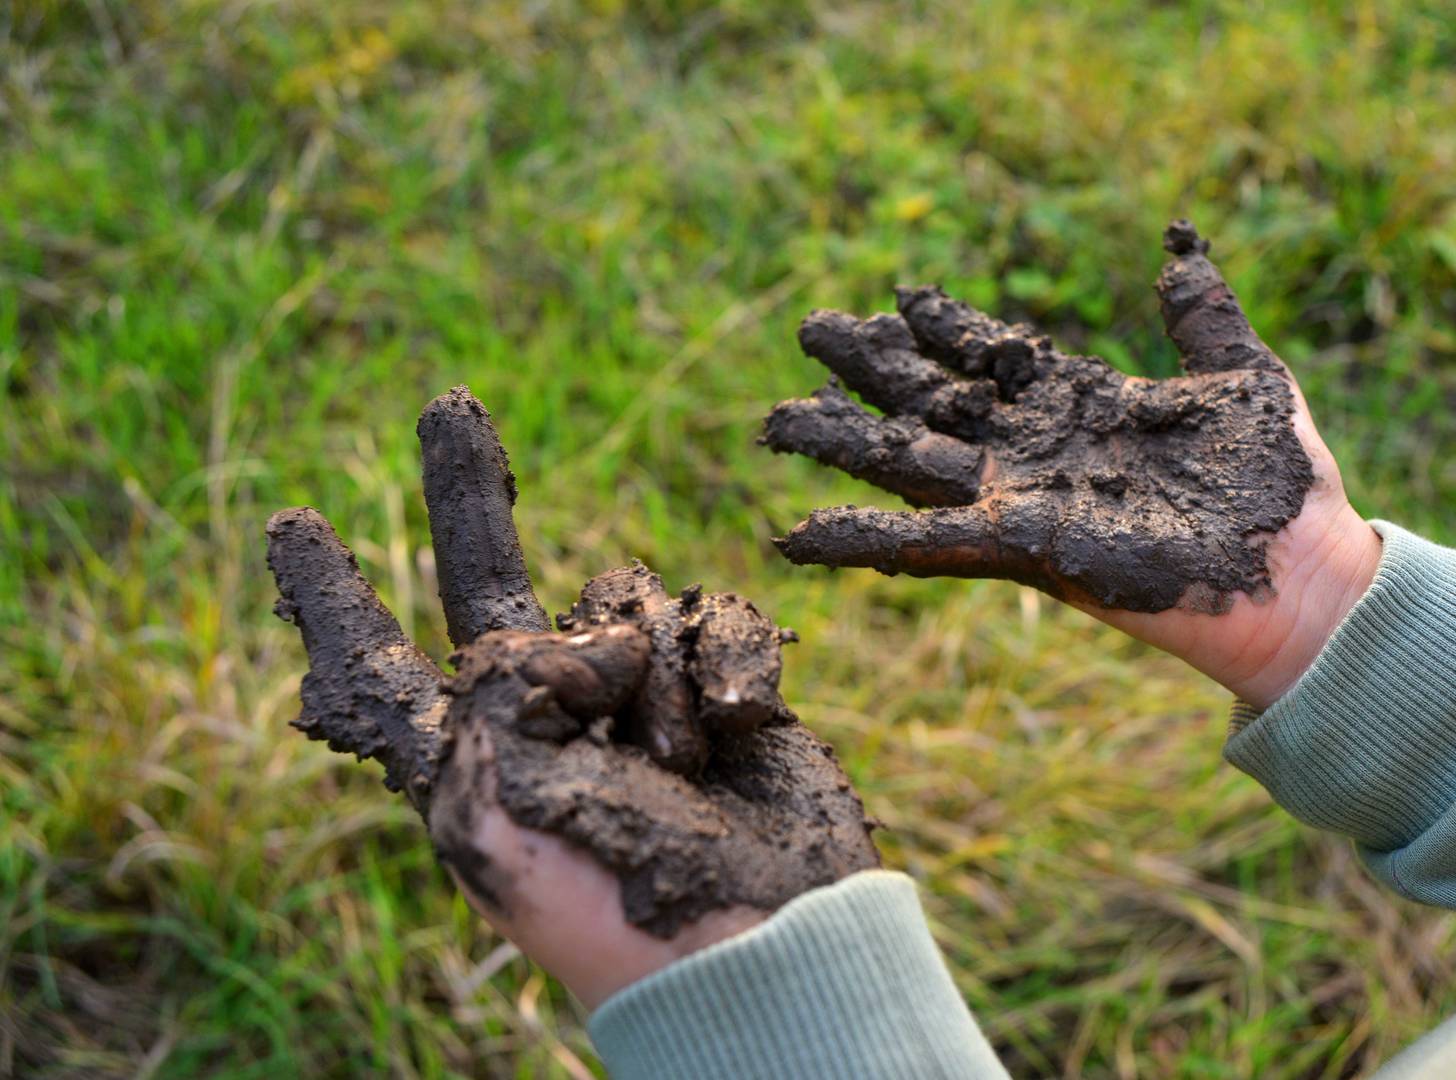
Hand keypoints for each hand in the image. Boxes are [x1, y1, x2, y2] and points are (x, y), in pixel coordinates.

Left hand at [266, 388, 877, 1008]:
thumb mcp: (491, 789)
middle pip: (490, 575)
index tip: (293, 528)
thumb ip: (493, 679)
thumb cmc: (607, 885)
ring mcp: (632, 701)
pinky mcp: (717, 693)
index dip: (330, 598)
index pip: (374, 660)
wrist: (757, 937)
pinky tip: (736, 730)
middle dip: (467, 492)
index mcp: (462, 752)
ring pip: (629, 599)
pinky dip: (729, 665)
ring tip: (677, 764)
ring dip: (653, 674)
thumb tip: (567, 640)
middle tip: (447, 405)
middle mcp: (539, 716)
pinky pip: (716, 618)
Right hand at [764, 222, 1380, 707]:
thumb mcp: (1245, 375)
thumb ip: (1201, 313)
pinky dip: (857, 541)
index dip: (946, 329)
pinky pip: (925, 546)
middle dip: (873, 371)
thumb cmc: (1284, 486)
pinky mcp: (1023, 551)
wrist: (1306, 577)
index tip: (899, 295)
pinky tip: (795, 533)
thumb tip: (1179, 243)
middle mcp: (1041, 454)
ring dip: (842, 445)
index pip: (996, 359)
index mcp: (1085, 407)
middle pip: (934, 405)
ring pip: (910, 467)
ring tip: (775, 421)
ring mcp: (1025, 503)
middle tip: (811, 332)